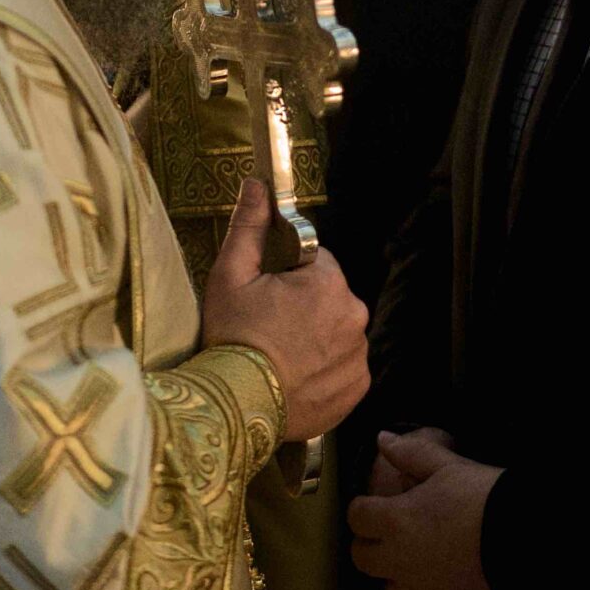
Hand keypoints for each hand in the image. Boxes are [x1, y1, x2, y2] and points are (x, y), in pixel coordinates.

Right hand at [201, 180, 367, 442]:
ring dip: (317, 337)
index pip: (314, 262)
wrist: (238, 405)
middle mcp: (355, 315)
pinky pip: (344, 366)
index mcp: (328, 282)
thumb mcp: (230, 276)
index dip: (287, 277)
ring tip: (281, 357)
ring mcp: (359, 354)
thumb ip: (250, 226)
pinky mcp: (358, 387)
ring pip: (337, 331)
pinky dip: (326, 369)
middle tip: (269, 329)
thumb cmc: (232, 336)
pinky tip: (297, 377)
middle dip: (304, 306)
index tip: (266, 298)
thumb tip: (257, 184)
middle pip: (329, 296)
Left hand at [347, 431, 503, 589]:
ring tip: (421, 563)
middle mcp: (398, 561)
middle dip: (372, 545)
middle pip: (362, 558)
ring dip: (398, 577)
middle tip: (395, 533)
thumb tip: (381, 440)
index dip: (366, 508)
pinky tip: (447, 589)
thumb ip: (411, 453)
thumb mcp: (449, 465)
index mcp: (394, 520)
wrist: (529, 543)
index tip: (381, 504)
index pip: (357, 517)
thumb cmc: (485, 497)